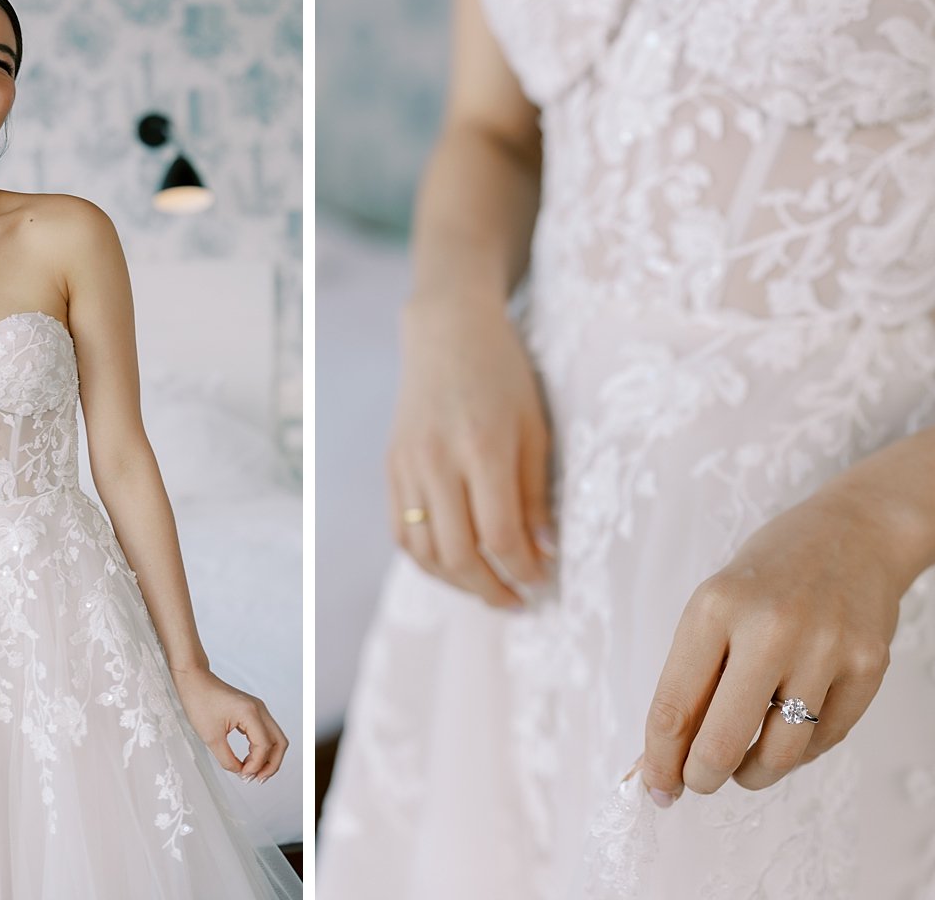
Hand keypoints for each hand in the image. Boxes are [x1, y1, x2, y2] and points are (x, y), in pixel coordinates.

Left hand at [170, 666, 288, 782]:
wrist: (194, 680)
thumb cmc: (199, 702)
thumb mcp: (210, 737)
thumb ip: (227, 758)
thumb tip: (239, 771)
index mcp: (250, 713)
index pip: (264, 746)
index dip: (256, 765)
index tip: (243, 776)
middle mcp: (259, 710)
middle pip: (279, 742)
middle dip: (272, 764)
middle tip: (258, 779)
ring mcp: (258, 709)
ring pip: (275, 738)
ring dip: (268, 757)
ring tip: (254, 772)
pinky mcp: (252, 711)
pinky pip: (265, 732)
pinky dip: (262, 748)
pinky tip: (250, 759)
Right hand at [385, 294, 557, 607]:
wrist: (446, 333)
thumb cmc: (503, 376)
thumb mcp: (534, 428)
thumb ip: (535, 493)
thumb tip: (543, 553)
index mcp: (482, 448)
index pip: (500, 535)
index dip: (523, 570)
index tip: (542, 582)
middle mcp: (437, 461)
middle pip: (459, 554)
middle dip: (491, 589)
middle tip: (517, 602)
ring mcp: (407, 466)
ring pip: (424, 552)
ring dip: (457, 583)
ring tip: (487, 589)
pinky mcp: (391, 468)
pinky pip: (401, 532)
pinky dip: (427, 561)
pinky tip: (454, 566)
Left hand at [640, 488, 916, 803]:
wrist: (855, 534)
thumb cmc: (769, 577)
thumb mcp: (714, 608)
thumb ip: (689, 679)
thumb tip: (660, 760)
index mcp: (714, 607)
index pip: (673, 707)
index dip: (659, 760)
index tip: (656, 786)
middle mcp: (769, 627)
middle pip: (722, 741)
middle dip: (701, 777)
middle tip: (698, 781)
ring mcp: (825, 647)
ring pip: (779, 753)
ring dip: (752, 774)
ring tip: (743, 764)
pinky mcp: (869, 665)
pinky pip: (825, 741)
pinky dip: (798, 752)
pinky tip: (786, 732)